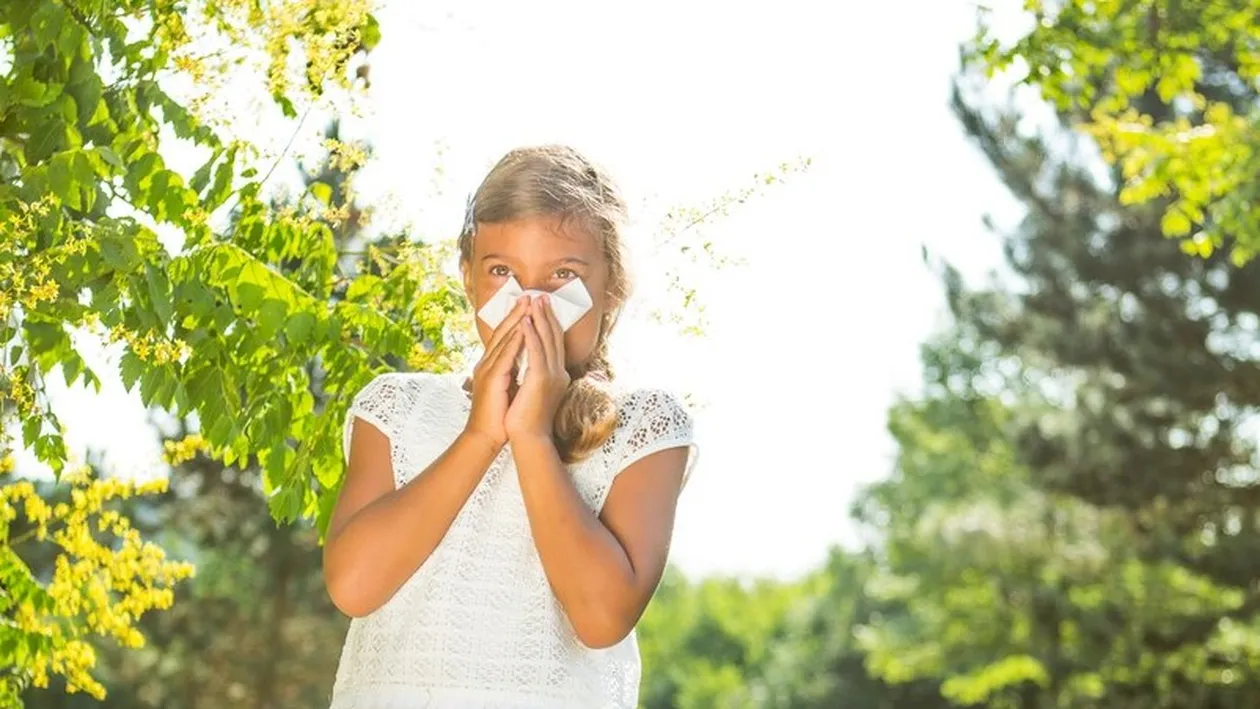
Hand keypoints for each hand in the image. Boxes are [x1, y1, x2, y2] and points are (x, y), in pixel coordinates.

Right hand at [463, 295, 529, 449]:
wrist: (485, 437)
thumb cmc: (498, 415)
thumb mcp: (508, 387)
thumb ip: (514, 371)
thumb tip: (527, 360)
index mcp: (492, 364)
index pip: (506, 336)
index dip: (517, 318)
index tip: (530, 303)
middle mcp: (487, 363)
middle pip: (503, 331)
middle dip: (517, 312)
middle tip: (530, 294)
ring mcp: (487, 370)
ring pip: (503, 339)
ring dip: (516, 320)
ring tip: (528, 304)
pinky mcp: (490, 380)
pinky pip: (504, 357)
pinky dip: (514, 342)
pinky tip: (523, 330)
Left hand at [505, 294, 569, 443]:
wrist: (529, 438)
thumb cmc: (528, 419)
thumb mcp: (535, 392)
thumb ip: (536, 376)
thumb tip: (531, 366)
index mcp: (557, 375)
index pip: (555, 344)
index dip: (550, 324)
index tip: (542, 308)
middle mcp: (559, 372)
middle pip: (554, 337)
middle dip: (547, 315)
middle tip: (541, 295)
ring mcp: (552, 375)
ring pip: (547, 340)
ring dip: (540, 318)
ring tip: (534, 300)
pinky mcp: (542, 379)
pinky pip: (537, 351)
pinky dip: (532, 334)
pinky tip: (526, 320)